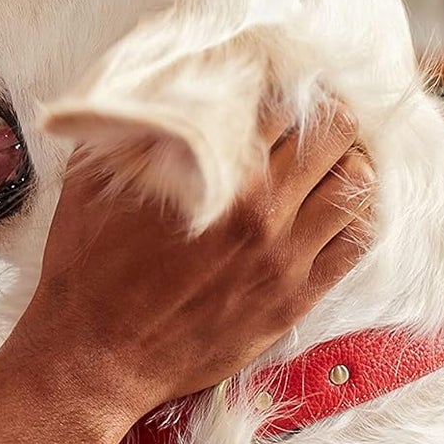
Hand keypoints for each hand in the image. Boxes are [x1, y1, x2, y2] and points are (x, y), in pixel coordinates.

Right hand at [9, 103, 375, 442]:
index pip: (282, 105)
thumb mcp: (92, 181)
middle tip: (313, 117)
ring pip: (356, 187)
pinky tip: (338, 207)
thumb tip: (159, 92)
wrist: (94, 355)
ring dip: (348, 162)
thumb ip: (133, 132)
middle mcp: (260, 209)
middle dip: (326, 117)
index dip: (283, 88)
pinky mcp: (293, 299)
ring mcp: (284, 257)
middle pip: (333, 136)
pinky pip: (356, 245)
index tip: (277, 89)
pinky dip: (357, 216)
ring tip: (331, 159)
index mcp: (215, 172)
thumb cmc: (86, 266)